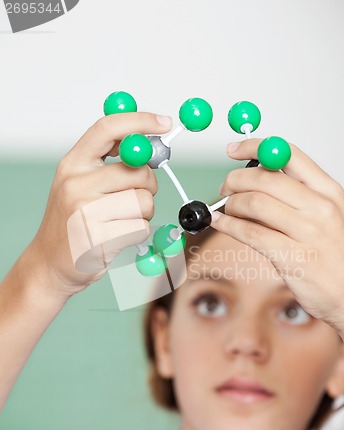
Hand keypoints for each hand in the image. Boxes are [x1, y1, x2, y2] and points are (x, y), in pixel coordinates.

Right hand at [27, 112, 171, 297]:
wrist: (50, 263)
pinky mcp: (99, 238)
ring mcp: (86, 212)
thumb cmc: (73, 221)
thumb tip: (149, 145)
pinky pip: (141, 227)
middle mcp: (76, 184)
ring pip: (145, 201)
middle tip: (136, 195)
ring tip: (122, 220)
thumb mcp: (79, 183)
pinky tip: (118, 236)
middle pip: (139, 171)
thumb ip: (109, 163)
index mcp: (72, 164)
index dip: (140, 122)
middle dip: (148, 185)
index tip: (164, 123)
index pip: (108, 129)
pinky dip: (138, 233)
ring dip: (144, 213)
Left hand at [211, 139, 343, 331]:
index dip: (255, 147)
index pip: (288, 154)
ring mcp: (308, 232)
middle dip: (235, 180)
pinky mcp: (292, 257)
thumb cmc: (338, 258)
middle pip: (265, 178)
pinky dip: (228, 225)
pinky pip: (250, 233)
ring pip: (254, 203)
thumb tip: (255, 181)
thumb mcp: (328, 217)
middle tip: (225, 188)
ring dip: (231, 204)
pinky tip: (220, 224)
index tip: (233, 150)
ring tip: (225, 210)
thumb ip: (296, 196)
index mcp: (329, 191)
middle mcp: (320, 207)